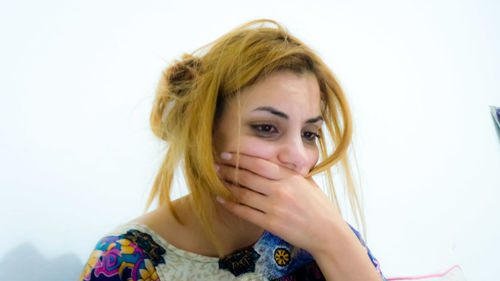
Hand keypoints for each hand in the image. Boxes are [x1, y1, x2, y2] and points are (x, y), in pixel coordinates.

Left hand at [215, 152, 343, 254]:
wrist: (328, 233)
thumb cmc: (321, 208)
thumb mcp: (308, 184)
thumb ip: (291, 174)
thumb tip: (276, 164)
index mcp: (290, 177)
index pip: (259, 164)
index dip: (240, 158)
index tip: (227, 155)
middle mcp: (280, 190)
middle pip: (247, 176)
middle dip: (229, 170)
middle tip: (215, 166)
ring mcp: (275, 207)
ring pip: (243, 194)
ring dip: (227, 186)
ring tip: (216, 180)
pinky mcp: (271, 223)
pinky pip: (245, 212)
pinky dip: (231, 206)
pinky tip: (221, 200)